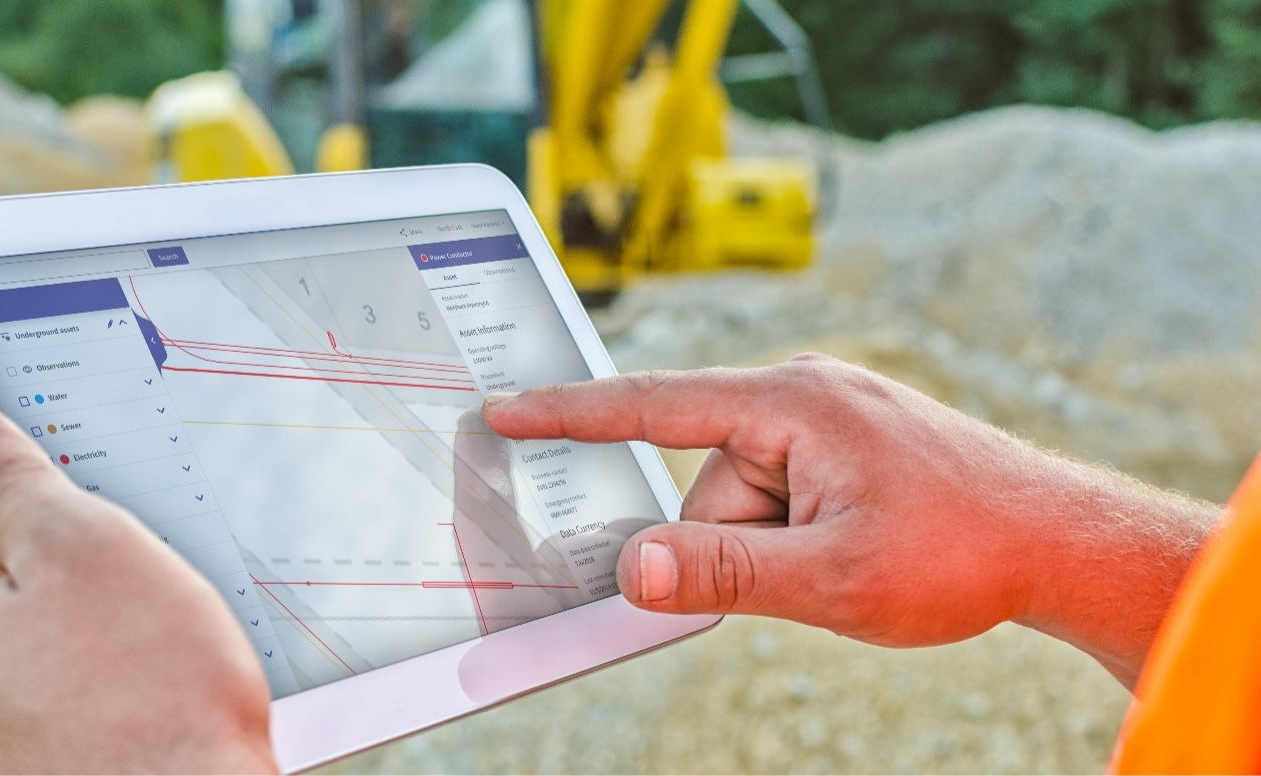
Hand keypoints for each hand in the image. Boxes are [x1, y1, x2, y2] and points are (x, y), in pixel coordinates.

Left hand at [0, 403, 276, 773]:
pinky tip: (157, 731)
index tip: (127, 572)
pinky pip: (71, 737)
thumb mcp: (90, 552)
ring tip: (164, 690)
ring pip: (52, 682)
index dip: (78, 548)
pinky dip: (112, 728)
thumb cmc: (155, 697)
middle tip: (156, 635)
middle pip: (24, 620)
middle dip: (91, 617)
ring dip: (106, 675)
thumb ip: (12, 485)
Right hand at [483, 354, 1217, 685]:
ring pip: (747, 498)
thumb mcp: (831, 576)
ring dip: (776, 545)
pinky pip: (782, 492)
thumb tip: (629, 568)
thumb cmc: (960, 548)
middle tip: (811, 572)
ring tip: (853, 559)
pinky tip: (858, 545)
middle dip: (740, 542)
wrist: (1060, 539)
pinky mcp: (846, 442)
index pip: (655, 403)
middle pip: (709, 483)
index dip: (572, 414)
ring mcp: (828, 416)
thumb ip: (721, 571)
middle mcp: (804, 394)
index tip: (506, 408)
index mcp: (791, 402)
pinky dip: (797, 533)